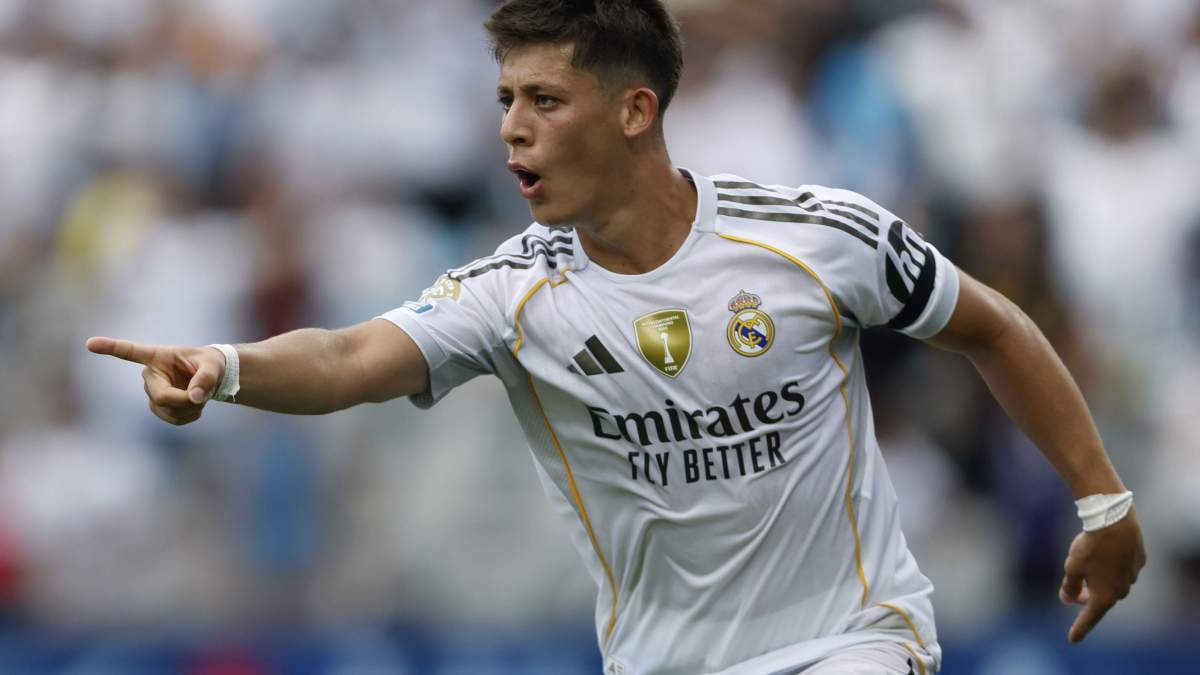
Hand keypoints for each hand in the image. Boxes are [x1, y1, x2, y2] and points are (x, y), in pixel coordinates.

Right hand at [86, 337, 226, 425]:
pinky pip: (175, 420)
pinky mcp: (158, 408)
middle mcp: (149, 375)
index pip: (130, 352)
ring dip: (191, 408)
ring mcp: (152, 393)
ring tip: (200, 395)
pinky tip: (195, 404)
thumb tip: (194, 397)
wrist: (211, 378)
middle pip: (162, 397)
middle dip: (186, 400)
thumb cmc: (211, 364)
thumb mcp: (214, 365)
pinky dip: (191, 415)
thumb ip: (207, 378)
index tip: (90, 343)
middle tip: (203, 394)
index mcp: (158, 356)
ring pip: (169, 411)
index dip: (110, 348)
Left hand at [1059, 507, 1145, 642]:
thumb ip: (1070, 587)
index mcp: (1105, 596)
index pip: (1089, 618)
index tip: (1072, 640)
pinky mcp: (1139, 561)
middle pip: (1102, 599)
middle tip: (1074, 595)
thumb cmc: (1091, 547)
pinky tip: (1105, 554)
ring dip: (1100, 581)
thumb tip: (1067, 599)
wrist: (1115, 522)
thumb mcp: (1072, 567)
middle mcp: (1122, 590)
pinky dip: (1111, 567)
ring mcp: (1132, 576)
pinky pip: (1122, 569)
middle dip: (1087, 598)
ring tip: (1088, 569)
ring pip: (1113, 583)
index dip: (1080, 629)